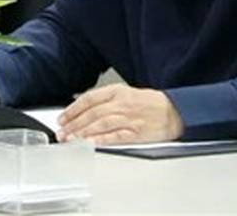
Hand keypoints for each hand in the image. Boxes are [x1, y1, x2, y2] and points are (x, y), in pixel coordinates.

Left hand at [56, 83, 183, 144]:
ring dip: (83, 133)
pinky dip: (101, 140)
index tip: (62, 118)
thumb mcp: (125, 93)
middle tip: (62, 132)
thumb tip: (83, 110)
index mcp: (117, 92)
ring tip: (71, 139)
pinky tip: (90, 143)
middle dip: (74, 124)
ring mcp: (129, 119)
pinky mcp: (136, 133)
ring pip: (100, 124)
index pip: (89, 99)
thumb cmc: (149, 103)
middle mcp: (121, 104)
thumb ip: (105, 100)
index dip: (73, 109)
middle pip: (92, 113)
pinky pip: (115, 136)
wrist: (174, 111)